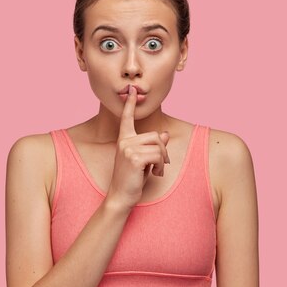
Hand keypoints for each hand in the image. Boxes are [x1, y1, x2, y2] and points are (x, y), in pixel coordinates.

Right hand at [105, 86, 170, 209]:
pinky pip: (158, 156)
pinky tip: (154, 174)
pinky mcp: (134, 158)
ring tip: (155, 170)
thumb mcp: (144, 161)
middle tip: (159, 165)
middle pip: (156, 136)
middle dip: (163, 151)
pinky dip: (161, 166)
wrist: (120, 196)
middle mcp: (124, 142)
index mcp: (124, 140)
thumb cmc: (132, 180)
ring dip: (162, 160)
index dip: (130, 104)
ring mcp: (128, 149)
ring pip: (159, 146)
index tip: (132, 89)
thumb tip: (165, 134)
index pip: (127, 118)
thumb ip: (153, 147)